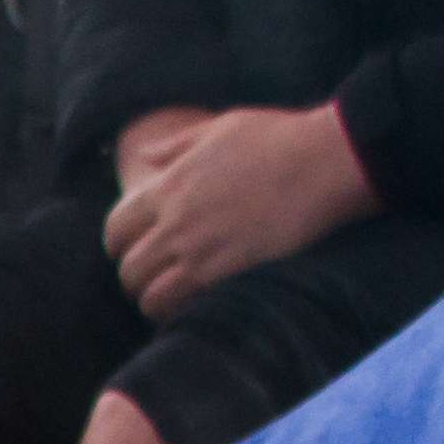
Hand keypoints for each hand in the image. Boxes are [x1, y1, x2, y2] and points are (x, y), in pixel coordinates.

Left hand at [103, 100, 375, 313]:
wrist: (326, 160)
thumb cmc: (280, 139)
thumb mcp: (220, 129)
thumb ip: (177, 146)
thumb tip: (146, 153)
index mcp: (169, 186)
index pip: (117, 229)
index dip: (120, 244)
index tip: (135, 249)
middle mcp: (175, 222)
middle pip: (128, 269)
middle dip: (137, 278)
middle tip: (156, 279)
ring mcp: (199, 250)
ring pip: (148, 296)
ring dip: (155, 301)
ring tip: (173, 299)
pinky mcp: (226, 272)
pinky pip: (181, 308)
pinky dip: (180, 314)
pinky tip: (196, 307)